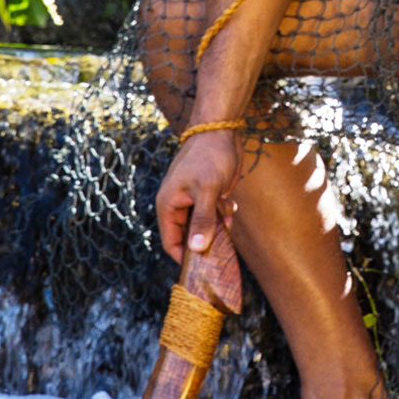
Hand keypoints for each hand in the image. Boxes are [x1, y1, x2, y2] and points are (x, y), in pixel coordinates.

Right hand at [154, 127, 252, 309]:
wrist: (221, 131)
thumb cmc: (210, 157)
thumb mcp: (207, 190)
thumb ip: (202, 220)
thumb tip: (196, 249)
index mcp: (168, 205)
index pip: (170, 242)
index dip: (184, 256)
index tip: (202, 267)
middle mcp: (178, 206)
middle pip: (189, 236)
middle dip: (206, 239)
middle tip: (224, 243)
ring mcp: (193, 200)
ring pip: (204, 226)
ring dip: (218, 225)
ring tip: (227, 213)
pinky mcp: (207, 195)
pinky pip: (214, 214)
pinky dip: (223, 213)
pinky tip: (230, 202)